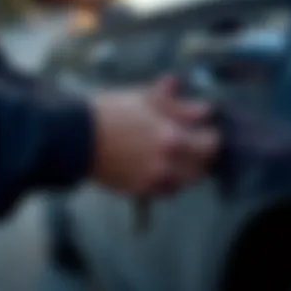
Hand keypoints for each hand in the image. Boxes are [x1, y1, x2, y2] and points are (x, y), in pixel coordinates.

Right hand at [91, 77, 219, 196]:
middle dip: (203, 152)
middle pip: (204, 165)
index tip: (205, 128)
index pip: (212, 143)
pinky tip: (163, 167)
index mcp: (173, 138)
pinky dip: (172, 180)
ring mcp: (155, 180)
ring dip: (190, 167)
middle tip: (194, 140)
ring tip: (179, 154)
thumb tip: (204, 107)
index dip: (211, 133)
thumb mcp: (146, 99)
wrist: (78, 139)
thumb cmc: (111, 112)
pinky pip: (169, 190)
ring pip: (189, 179)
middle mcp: (169, 164)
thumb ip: (178, 103)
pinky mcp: (142, 191)